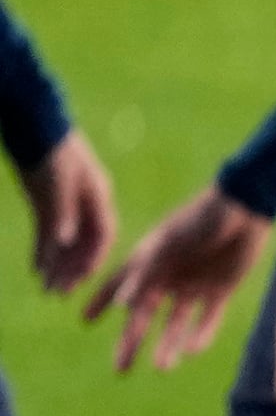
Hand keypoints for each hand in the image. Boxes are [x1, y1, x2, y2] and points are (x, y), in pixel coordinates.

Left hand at [17, 132, 115, 293]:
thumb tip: (60, 246)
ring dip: (56, 264)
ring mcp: (66, 202)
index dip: (92, 259)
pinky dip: (43, 250)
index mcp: (98, 196)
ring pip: (64, 240)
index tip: (80, 279)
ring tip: (46, 286)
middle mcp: (86, 203)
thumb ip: (59, 215)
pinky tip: (36, 267)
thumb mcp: (54, 183)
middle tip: (58, 292)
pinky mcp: (47, 200)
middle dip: (72, 269)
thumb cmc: (48, 151)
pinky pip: (48, 232)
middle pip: (83, 243)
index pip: (102, 236)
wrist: (33, 123)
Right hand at [86, 186, 272, 372]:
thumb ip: (146, 274)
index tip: (86, 321)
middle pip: (144, 315)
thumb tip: (123, 305)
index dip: (101, 302)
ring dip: (168, 344)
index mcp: (149, 262)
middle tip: (121, 368)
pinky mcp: (220, 289)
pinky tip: (192, 350)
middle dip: (132, 340)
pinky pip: (208, 318)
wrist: (244, 209)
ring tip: (161, 367)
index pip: (118, 286)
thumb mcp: (169, 245)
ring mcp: (193, 284)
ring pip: (175, 322)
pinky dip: (200, 334)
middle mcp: (167, 277)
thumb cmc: (200, 220)